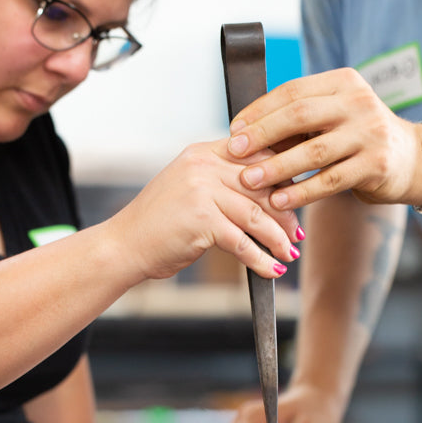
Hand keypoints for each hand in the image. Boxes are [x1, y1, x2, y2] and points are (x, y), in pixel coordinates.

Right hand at [110, 138, 301, 282]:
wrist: (124, 245)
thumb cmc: (159, 223)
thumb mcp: (189, 188)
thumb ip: (220, 181)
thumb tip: (267, 192)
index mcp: (203, 152)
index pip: (256, 155)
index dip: (281, 178)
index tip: (295, 198)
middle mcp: (203, 165)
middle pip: (261, 185)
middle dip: (285, 211)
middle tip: (297, 232)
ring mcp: (201, 191)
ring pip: (256, 214)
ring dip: (278, 238)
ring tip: (290, 253)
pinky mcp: (201, 219)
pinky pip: (242, 241)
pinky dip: (261, 259)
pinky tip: (272, 269)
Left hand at [226, 68, 421, 211]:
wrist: (411, 160)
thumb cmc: (359, 137)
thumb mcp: (334, 117)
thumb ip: (298, 121)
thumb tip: (243, 134)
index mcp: (343, 82)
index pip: (293, 91)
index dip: (260, 111)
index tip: (234, 130)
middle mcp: (358, 102)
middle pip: (300, 115)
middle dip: (262, 135)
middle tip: (234, 152)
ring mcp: (370, 133)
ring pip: (314, 151)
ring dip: (277, 167)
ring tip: (249, 180)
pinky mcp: (375, 165)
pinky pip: (330, 180)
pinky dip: (301, 192)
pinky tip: (279, 200)